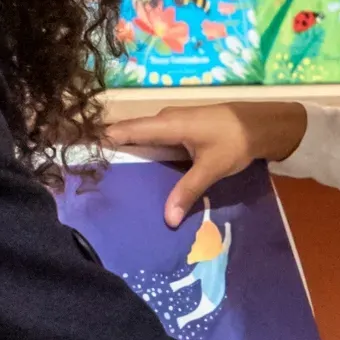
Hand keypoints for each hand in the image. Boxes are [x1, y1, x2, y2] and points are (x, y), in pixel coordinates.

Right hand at [106, 102, 309, 225]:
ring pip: (142, 138)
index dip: (101, 138)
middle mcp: (164, 120)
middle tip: (87, 172)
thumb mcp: (211, 168)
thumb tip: (167, 219)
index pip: (125, 130)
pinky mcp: (181, 130)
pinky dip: (144, 153)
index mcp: (167, 124)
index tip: (77, 151)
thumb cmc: (235, 140)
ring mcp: (172, 123)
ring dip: (127, 152)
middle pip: (129, 134)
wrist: (262, 124)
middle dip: (110, 150)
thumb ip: (188, 191)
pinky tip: (139, 171)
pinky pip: (155, 140)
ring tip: (105, 174)